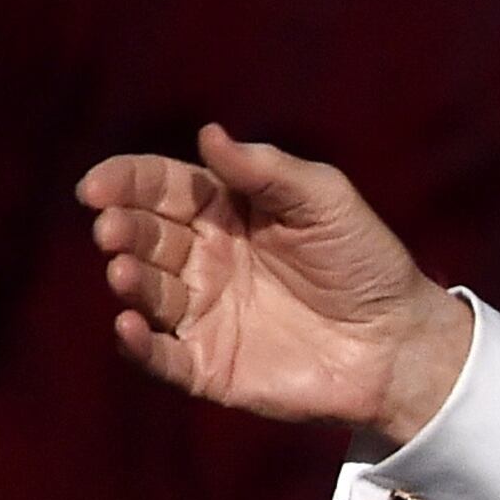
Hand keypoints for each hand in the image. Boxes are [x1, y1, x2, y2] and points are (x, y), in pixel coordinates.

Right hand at [76, 124, 472, 440]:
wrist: (401, 344)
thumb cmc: (365, 262)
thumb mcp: (326, 200)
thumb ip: (268, 169)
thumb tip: (209, 133)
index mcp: (224, 211)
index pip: (160, 187)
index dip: (125, 181)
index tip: (98, 185)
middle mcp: (204, 259)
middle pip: (145, 235)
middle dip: (122, 228)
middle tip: (112, 229)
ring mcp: (203, 314)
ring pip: (146, 292)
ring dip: (128, 280)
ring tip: (123, 270)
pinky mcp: (210, 366)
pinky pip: (161, 357)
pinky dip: (138, 345)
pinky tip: (128, 326)